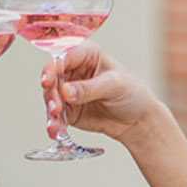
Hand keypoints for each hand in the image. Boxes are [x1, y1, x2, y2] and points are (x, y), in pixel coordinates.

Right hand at [40, 49, 161, 145]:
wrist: (138, 120)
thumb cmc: (132, 93)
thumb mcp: (114, 85)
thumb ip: (89, 88)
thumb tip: (65, 91)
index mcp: (86, 55)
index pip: (64, 57)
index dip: (53, 68)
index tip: (48, 81)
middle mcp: (73, 71)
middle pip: (53, 78)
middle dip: (51, 94)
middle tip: (55, 107)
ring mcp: (68, 91)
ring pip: (51, 98)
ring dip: (51, 111)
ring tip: (55, 124)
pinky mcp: (68, 110)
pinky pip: (56, 116)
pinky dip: (54, 124)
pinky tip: (56, 131)